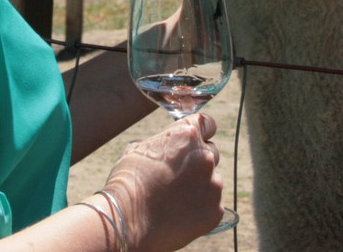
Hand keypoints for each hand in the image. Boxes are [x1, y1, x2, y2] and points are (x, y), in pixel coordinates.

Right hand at [101, 113, 224, 251]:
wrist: (127, 219)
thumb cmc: (128, 182)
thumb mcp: (138, 149)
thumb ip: (160, 143)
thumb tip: (161, 147)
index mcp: (187, 135)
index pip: (207, 123)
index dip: (201, 132)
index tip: (195, 141)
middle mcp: (205, 156)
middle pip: (211, 153)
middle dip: (198, 162)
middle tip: (178, 176)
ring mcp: (213, 184)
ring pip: (212, 181)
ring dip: (199, 187)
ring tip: (174, 200)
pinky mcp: (215, 210)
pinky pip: (212, 205)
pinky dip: (200, 209)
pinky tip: (179, 214)